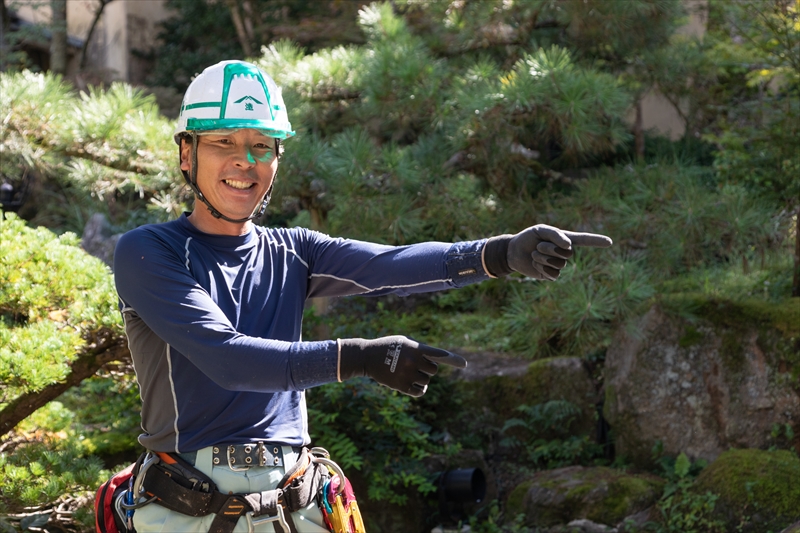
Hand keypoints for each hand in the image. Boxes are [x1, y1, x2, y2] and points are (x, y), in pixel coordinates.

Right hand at [338, 336, 466, 396]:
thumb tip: (438, 359)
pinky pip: (420, 391)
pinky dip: (420, 389)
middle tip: (418, 366)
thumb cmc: (388, 346)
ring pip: (427, 381)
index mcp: (415, 348)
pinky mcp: (401, 386)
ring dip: (422, 378)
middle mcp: (412, 361)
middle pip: (434, 370)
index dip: (451, 358)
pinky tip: (415, 385)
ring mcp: (407, 374)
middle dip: (429, 369)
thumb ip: (420, 348)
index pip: (437, 354)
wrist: (367, 357)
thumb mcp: (405, 341)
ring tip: (411, 373)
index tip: (464, 364)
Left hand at [508, 224, 611, 279]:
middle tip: (538, 246)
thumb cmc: (528, 238)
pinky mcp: (550, 275)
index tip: (610, 242)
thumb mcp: (540, 230)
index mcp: (564, 239)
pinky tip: (535, 264)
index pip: (584, 240)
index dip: (596, 241)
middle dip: (549, 248)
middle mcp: (564, 252)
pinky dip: (541, 268)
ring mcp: (558, 264)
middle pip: (567, 253)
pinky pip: (553, 274)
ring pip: (559, 264)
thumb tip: (569, 246)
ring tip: (534, 254)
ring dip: (543, 258)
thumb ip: (555, 234)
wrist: (513, 251)